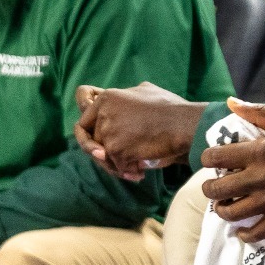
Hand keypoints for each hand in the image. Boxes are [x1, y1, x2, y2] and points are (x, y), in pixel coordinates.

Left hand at [75, 82, 201, 178]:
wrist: (182, 124)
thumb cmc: (170, 108)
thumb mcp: (144, 91)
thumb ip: (125, 98)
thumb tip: (119, 102)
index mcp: (106, 99)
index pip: (83, 123)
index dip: (88, 138)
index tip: (98, 150)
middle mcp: (102, 114)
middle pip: (93, 143)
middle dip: (106, 156)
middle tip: (119, 164)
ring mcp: (108, 132)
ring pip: (104, 157)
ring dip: (119, 166)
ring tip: (136, 170)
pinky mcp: (116, 149)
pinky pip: (117, 166)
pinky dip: (129, 172)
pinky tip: (140, 173)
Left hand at [199, 102, 264, 241]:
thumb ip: (259, 112)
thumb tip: (230, 102)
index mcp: (261, 152)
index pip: (216, 157)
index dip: (207, 159)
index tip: (212, 161)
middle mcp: (261, 178)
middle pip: (217, 189)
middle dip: (210, 188)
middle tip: (214, 186)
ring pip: (231, 213)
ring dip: (222, 210)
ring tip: (225, 205)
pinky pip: (256, 233)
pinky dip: (244, 234)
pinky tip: (243, 229)